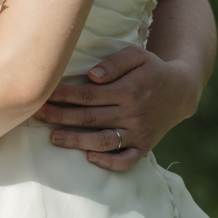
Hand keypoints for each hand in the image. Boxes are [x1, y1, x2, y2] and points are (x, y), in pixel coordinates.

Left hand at [35, 46, 198, 170]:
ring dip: (76, 141)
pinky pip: (126, 160)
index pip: (87, 94)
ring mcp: (139, 132)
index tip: (43, 94)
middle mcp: (133, 113)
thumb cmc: (151, 69)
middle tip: (36, 114)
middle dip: (59, 116)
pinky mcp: (144, 146)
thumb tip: (92, 76)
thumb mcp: (137, 55)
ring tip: (53, 138)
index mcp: (128, 89)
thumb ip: (115, 62)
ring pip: (103, 140)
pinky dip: (109, 163)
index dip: (62, 95)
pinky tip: (90, 158)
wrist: (181, 90)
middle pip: (89, 117)